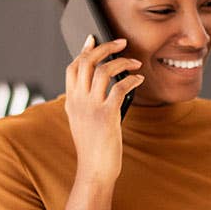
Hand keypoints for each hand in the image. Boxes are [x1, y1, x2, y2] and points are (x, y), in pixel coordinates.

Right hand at [64, 35, 143, 184]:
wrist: (95, 170)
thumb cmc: (94, 148)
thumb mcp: (83, 123)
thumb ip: (85, 104)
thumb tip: (103, 87)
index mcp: (71, 102)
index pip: (73, 68)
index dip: (84, 51)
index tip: (93, 39)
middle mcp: (78, 102)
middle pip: (86, 62)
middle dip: (105, 47)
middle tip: (121, 42)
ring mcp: (91, 108)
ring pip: (103, 71)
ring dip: (122, 62)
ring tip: (135, 62)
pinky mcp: (107, 116)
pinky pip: (119, 88)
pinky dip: (132, 80)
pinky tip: (139, 80)